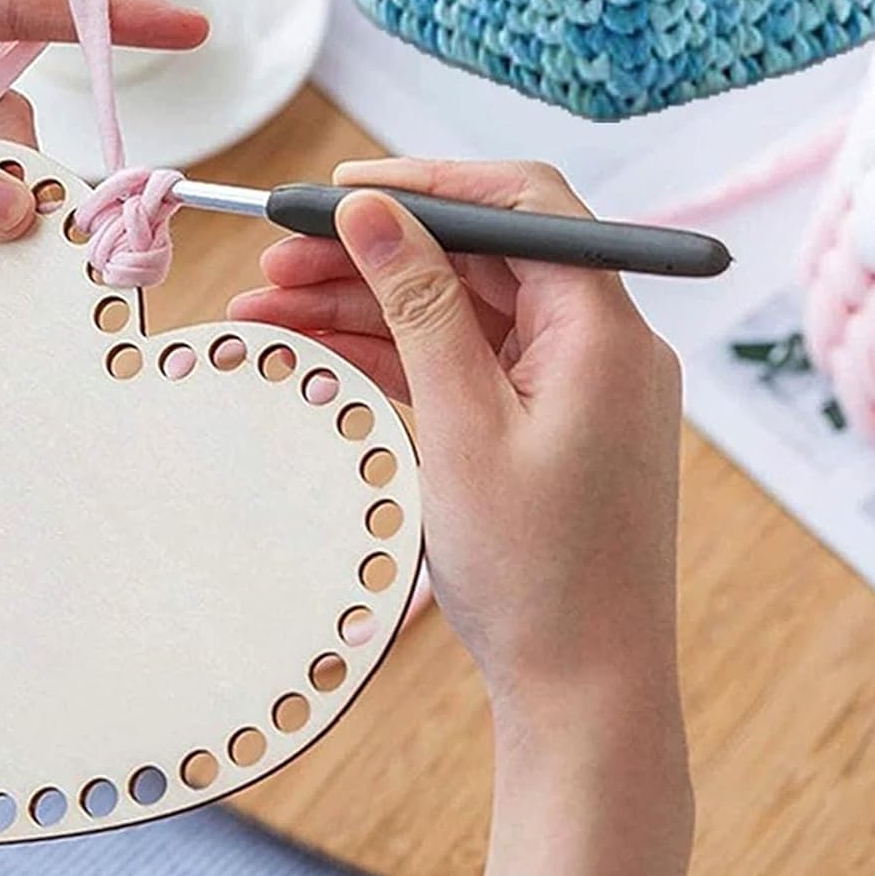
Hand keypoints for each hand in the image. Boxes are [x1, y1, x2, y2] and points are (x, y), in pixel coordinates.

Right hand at [229, 158, 682, 709]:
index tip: (338, 190)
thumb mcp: (461, 427)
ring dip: (368, 304)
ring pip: (457, 312)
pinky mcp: (541, 425)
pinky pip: (461, 365)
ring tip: (270, 304)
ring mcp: (569, 387)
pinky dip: (394, 355)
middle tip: (278, 257)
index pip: (520, 205)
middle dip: (374, 251)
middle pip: (476, 258)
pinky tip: (316, 348)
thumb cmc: (538, 574)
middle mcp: (597, 344)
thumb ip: (418, 307)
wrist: (583, 691)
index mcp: (604, 329)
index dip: (426, 184)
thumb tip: (373, 211)